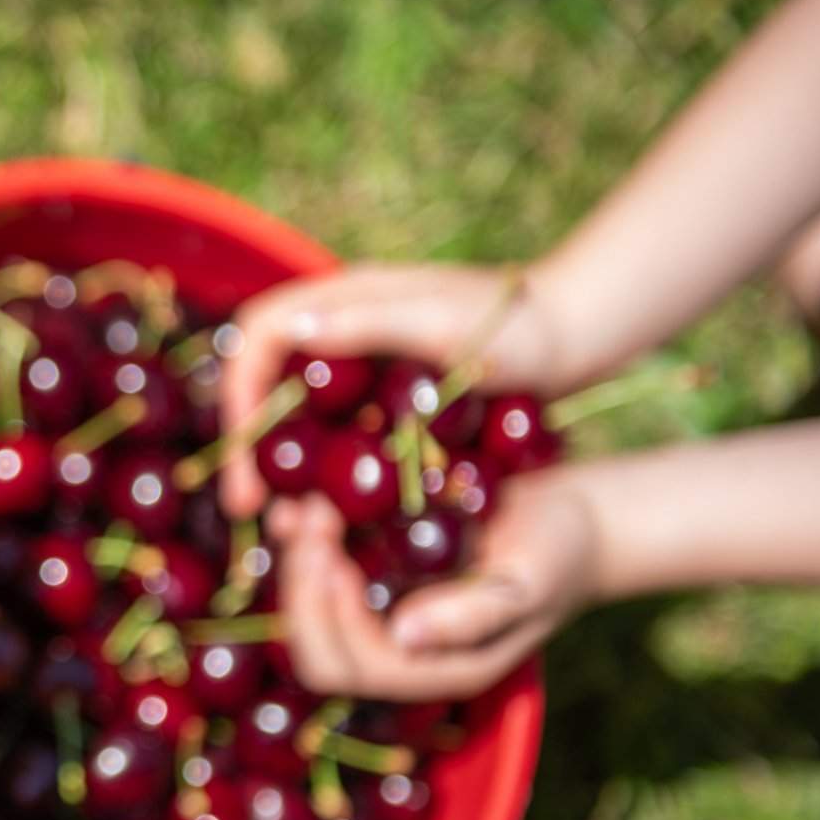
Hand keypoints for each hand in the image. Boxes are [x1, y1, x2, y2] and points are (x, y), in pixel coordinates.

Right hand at [220, 263, 576, 517]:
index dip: (238, 395)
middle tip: (248, 507)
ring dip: (280, 467)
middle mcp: (342, 328)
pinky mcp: (384, 395)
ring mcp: (362, 363)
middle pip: (264, 382)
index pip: (257, 338)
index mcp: (343, 297)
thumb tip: (291, 334)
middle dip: (248, 444)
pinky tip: (328, 514)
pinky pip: (333, 433)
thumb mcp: (443, 325)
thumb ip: (368, 324)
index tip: (245, 458)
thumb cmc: (520, 327)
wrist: (580, 336)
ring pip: (295, 414)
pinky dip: (321, 472)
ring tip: (285, 522)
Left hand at [266, 471, 596, 700]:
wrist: (569, 516)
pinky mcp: (371, 579)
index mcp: (437, 669)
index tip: (329, 551)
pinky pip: (318, 575)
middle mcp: (400, 653)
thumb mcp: (528, 581)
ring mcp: (380, 618)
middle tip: (310, 518)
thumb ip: (472, 616)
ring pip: (308, 611)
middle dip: (302, 587)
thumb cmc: (558, 550)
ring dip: (294, 561)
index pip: (356, 668)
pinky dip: (302, 543)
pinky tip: (297, 502)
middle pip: (318, 649)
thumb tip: (404, 636)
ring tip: (300, 505)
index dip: (328, 615)